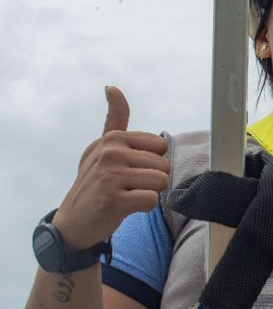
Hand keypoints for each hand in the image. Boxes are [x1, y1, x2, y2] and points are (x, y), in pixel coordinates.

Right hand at [52, 86, 169, 248]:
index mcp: (112, 139)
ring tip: (127, 195)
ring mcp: (110, 175)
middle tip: (128, 186)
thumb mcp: (103, 147)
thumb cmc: (96, 182)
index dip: (151, 162)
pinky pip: (152, 200)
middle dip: (152, 179)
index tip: (130, 170)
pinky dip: (144, 207)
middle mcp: (110, 153)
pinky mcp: (113, 199)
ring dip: (148, 193)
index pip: (161, 145)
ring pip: (161, 181)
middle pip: (164, 165)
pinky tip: (125, 207)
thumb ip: (114, 119)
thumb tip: (112, 86)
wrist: (73, 221)